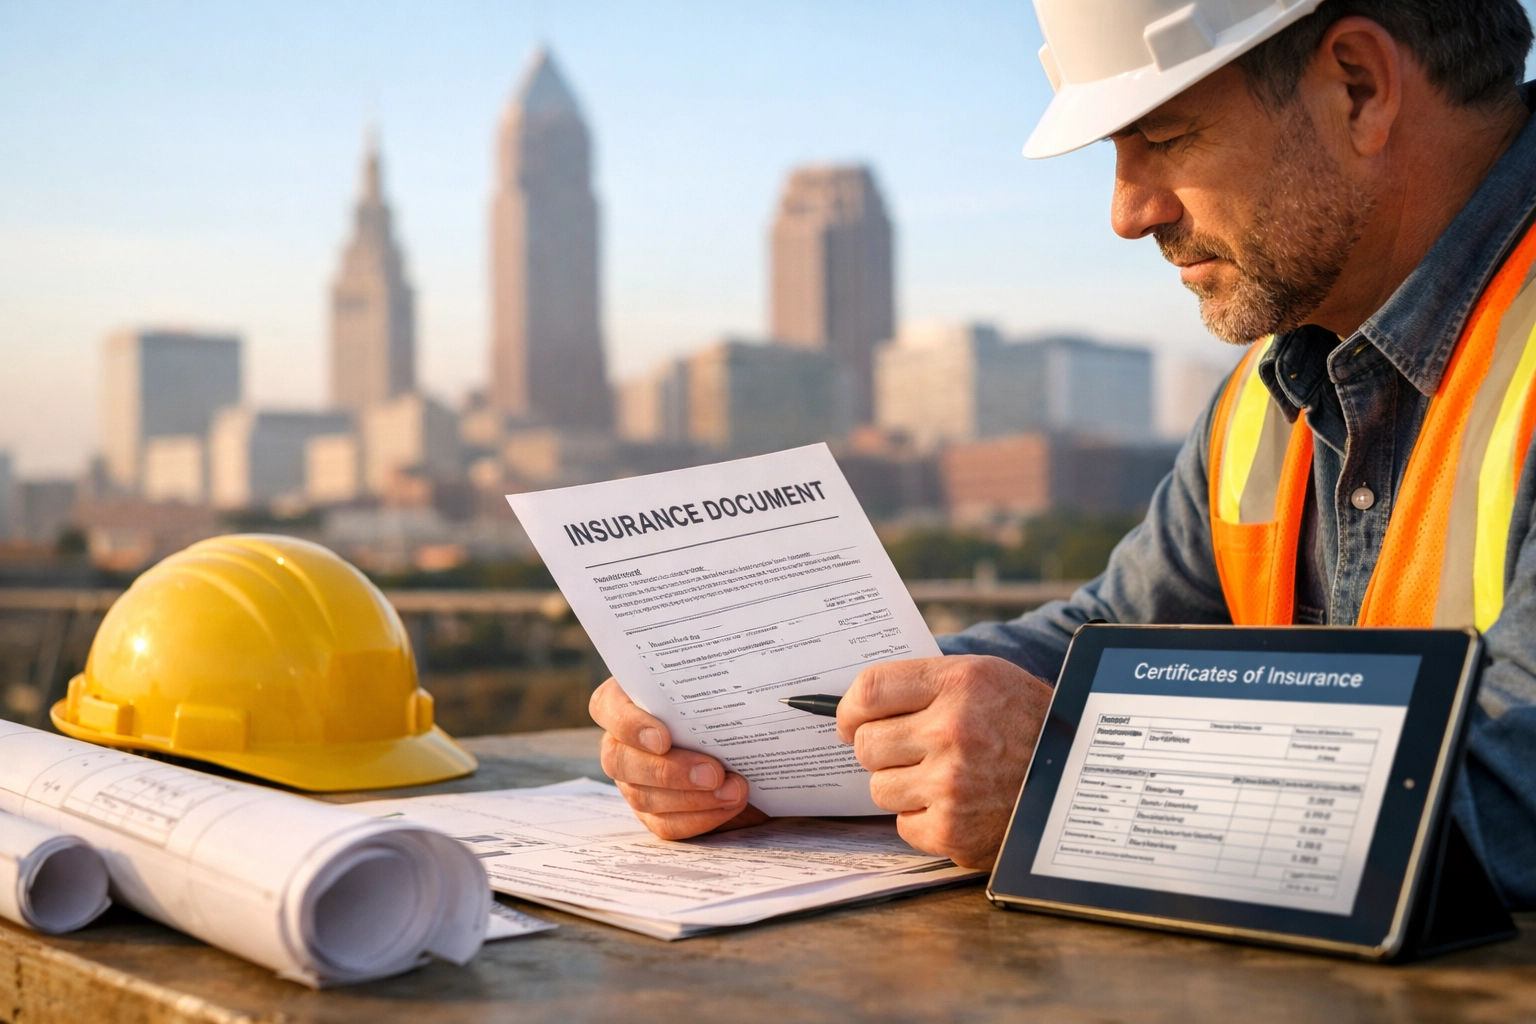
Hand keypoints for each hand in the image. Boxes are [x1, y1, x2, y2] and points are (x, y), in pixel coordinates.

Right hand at [589, 677, 767, 839]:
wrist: (740, 738)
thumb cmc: (720, 700)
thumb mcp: (715, 684)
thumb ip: (713, 682)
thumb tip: (738, 677)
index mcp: (625, 700)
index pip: (607, 708)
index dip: (630, 725)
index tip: (664, 738)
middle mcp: (621, 743)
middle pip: (621, 761)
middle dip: (669, 771)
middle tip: (714, 772)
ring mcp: (632, 781)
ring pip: (643, 797)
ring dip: (692, 798)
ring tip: (734, 790)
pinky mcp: (653, 812)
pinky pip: (665, 824)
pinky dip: (700, 818)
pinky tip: (729, 806)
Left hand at [837, 655, 1052, 869]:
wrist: (1079, 779)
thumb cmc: (1024, 725)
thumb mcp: (986, 680)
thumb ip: (925, 684)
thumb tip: (855, 704)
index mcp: (960, 683)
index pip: (869, 690)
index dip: (849, 709)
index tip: (849, 721)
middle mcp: (954, 730)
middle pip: (866, 744)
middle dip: (880, 750)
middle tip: (910, 752)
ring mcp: (953, 783)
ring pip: (879, 787)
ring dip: (902, 785)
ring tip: (943, 778)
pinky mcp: (955, 829)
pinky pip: (902, 823)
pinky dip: (923, 819)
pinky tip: (956, 805)